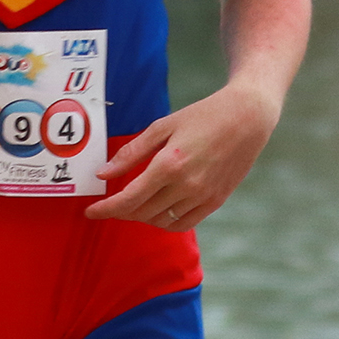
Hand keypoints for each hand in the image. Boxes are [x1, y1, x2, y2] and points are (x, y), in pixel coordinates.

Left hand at [88, 80, 281, 228]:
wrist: (249, 116)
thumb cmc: (204, 115)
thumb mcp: (164, 126)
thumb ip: (132, 152)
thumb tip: (104, 174)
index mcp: (169, 165)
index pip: (128, 199)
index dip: (105, 209)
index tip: (90, 212)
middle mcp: (186, 185)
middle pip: (142, 212)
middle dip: (122, 211)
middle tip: (114, 202)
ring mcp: (203, 196)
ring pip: (161, 221)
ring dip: (143, 215)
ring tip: (138, 202)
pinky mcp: (216, 200)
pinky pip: (184, 223)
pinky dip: (166, 221)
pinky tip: (160, 209)